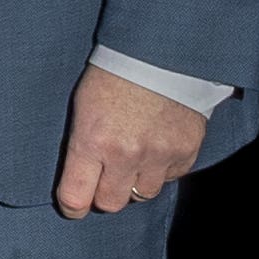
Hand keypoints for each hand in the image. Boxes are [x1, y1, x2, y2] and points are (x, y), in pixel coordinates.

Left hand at [53, 67, 210, 217]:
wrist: (160, 52)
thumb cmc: (112, 73)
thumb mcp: (82, 106)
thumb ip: (82, 144)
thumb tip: (78, 177)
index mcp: (92, 141)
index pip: (75, 197)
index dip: (72, 205)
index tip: (72, 204)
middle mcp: (126, 154)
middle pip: (111, 203)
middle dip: (104, 193)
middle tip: (103, 176)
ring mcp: (159, 155)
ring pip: (143, 194)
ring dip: (134, 182)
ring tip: (131, 159)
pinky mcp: (186, 151)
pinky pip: (170, 177)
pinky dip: (162, 168)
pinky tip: (155, 146)